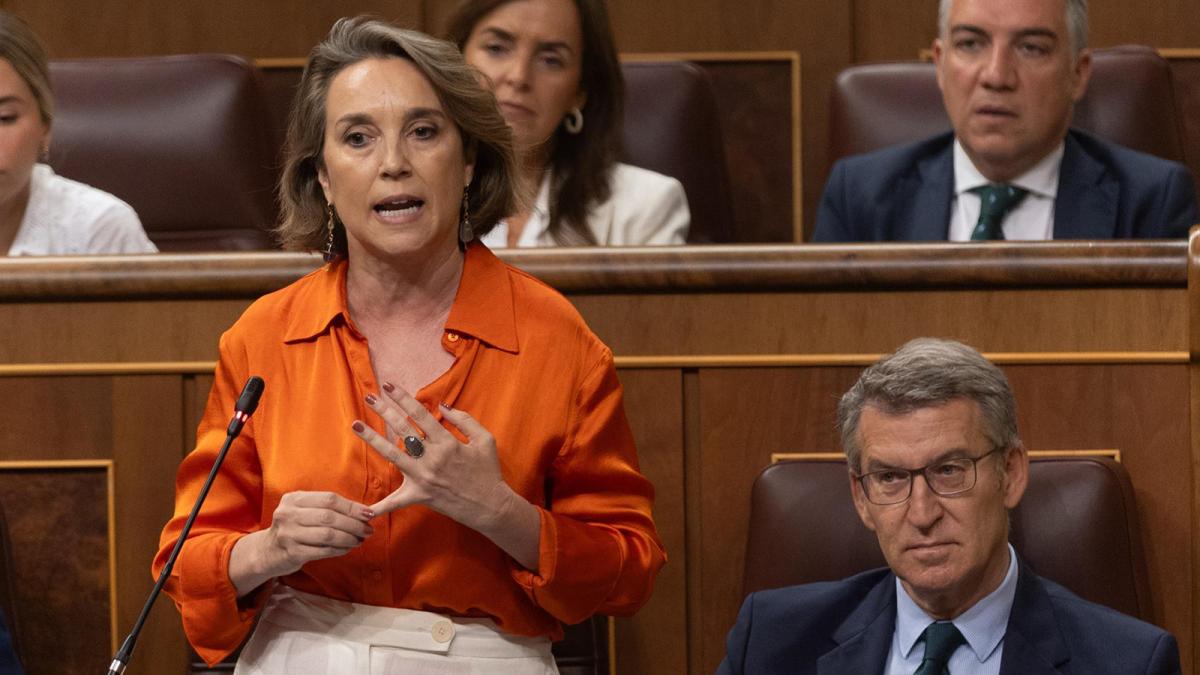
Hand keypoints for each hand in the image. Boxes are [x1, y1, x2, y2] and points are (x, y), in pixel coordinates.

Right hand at [230, 491, 373, 595]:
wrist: (267, 551)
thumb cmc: (294, 528)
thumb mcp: (304, 511)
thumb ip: (328, 509)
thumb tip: (363, 512)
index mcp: (294, 499)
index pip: (329, 499)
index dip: (352, 507)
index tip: (369, 514)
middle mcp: (288, 514)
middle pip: (329, 517)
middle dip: (353, 524)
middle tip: (368, 530)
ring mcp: (288, 534)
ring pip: (328, 535)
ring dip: (349, 538)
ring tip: (360, 540)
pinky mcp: (292, 552)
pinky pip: (323, 550)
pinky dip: (339, 550)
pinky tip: (347, 549)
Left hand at [353, 384, 510, 528]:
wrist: (490, 506)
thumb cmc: (488, 471)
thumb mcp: (485, 440)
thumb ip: (464, 420)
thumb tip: (443, 406)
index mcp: (448, 442)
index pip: (420, 415)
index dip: (403, 398)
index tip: (390, 386)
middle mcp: (432, 458)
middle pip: (402, 429)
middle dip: (384, 410)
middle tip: (369, 396)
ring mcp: (423, 477)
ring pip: (392, 454)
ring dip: (372, 438)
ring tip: (356, 425)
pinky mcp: (420, 495)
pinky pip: (396, 501)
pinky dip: (380, 507)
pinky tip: (364, 509)